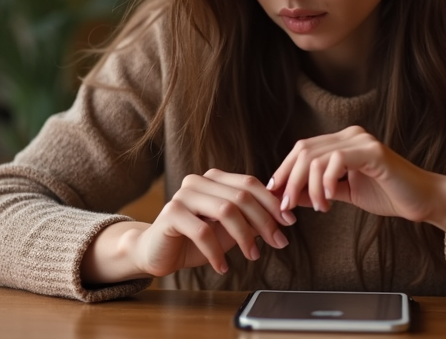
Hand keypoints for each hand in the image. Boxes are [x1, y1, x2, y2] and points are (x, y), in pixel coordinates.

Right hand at [129, 169, 295, 276]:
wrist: (156, 253)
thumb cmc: (195, 240)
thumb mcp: (228, 229)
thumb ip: (250, 219)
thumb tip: (284, 216)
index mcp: (214, 179)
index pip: (249, 184)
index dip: (272, 202)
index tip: (289, 223)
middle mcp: (198, 181)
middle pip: (241, 196)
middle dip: (264, 221)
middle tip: (278, 243)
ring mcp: (183, 196)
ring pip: (225, 210)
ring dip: (244, 236)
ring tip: (253, 256)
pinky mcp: (171, 214)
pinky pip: (202, 232)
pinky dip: (217, 253)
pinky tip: (223, 266)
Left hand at [269, 126, 437, 221]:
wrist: (423, 201)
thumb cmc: (388, 196)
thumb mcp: (345, 193)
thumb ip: (319, 190)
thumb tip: (289, 195)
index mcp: (343, 141)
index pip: (303, 149)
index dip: (285, 170)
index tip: (275, 194)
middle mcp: (351, 135)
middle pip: (304, 150)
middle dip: (290, 180)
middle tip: (286, 206)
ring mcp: (362, 141)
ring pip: (317, 158)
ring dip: (310, 187)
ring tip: (318, 208)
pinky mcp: (373, 152)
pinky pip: (337, 161)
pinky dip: (327, 182)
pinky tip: (330, 201)